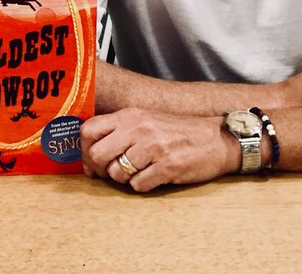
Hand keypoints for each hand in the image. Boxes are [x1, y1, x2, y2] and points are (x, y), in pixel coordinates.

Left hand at [82, 108, 235, 191]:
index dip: (84, 150)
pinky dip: (143, 185)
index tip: (91, 162)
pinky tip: (154, 176)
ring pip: (117, 173)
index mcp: (130, 115)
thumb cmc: (178, 131)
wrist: (216, 139)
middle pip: (97, 155)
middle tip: (114, 171)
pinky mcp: (167, 166)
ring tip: (140, 171)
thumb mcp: (145, 120)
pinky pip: (138, 185)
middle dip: (101, 169)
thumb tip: (89, 154)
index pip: (88, 130)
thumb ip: (118, 131)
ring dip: (124, 178)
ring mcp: (153, 147)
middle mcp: (139, 128)